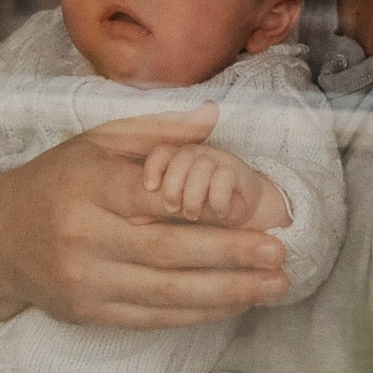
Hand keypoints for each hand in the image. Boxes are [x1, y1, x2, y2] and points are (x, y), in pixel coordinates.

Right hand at [0, 104, 289, 361]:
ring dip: (226, 292)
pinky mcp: (89, 314)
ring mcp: (86, 281)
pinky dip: (197, 313)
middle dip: (229, 256)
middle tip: (278, 253)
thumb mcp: (99, 140)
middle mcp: (84, 236)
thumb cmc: (58, 179)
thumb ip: (157, 130)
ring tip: (272, 284)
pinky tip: (234, 304)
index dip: (200, 208)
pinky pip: (152, 318)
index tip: (250, 212)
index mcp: (88, 185)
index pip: (150, 198)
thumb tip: (213, 116)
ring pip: (165, 293)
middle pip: (166, 252)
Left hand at [142, 142, 290, 229]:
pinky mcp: (238, 172)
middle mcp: (196, 154)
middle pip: (180, 157)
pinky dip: (218, 200)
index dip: (154, 167)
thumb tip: (133, 220)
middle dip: (173, 186)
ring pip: (201, 167)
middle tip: (173, 208)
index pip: (161, 152)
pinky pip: (224, 178)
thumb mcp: (174, 210)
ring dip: (194, 196)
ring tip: (192, 215)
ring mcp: (218, 160)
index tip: (150, 188)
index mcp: (176, 158)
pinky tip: (218, 212)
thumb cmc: (200, 208)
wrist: (239, 210)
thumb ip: (154, 211)